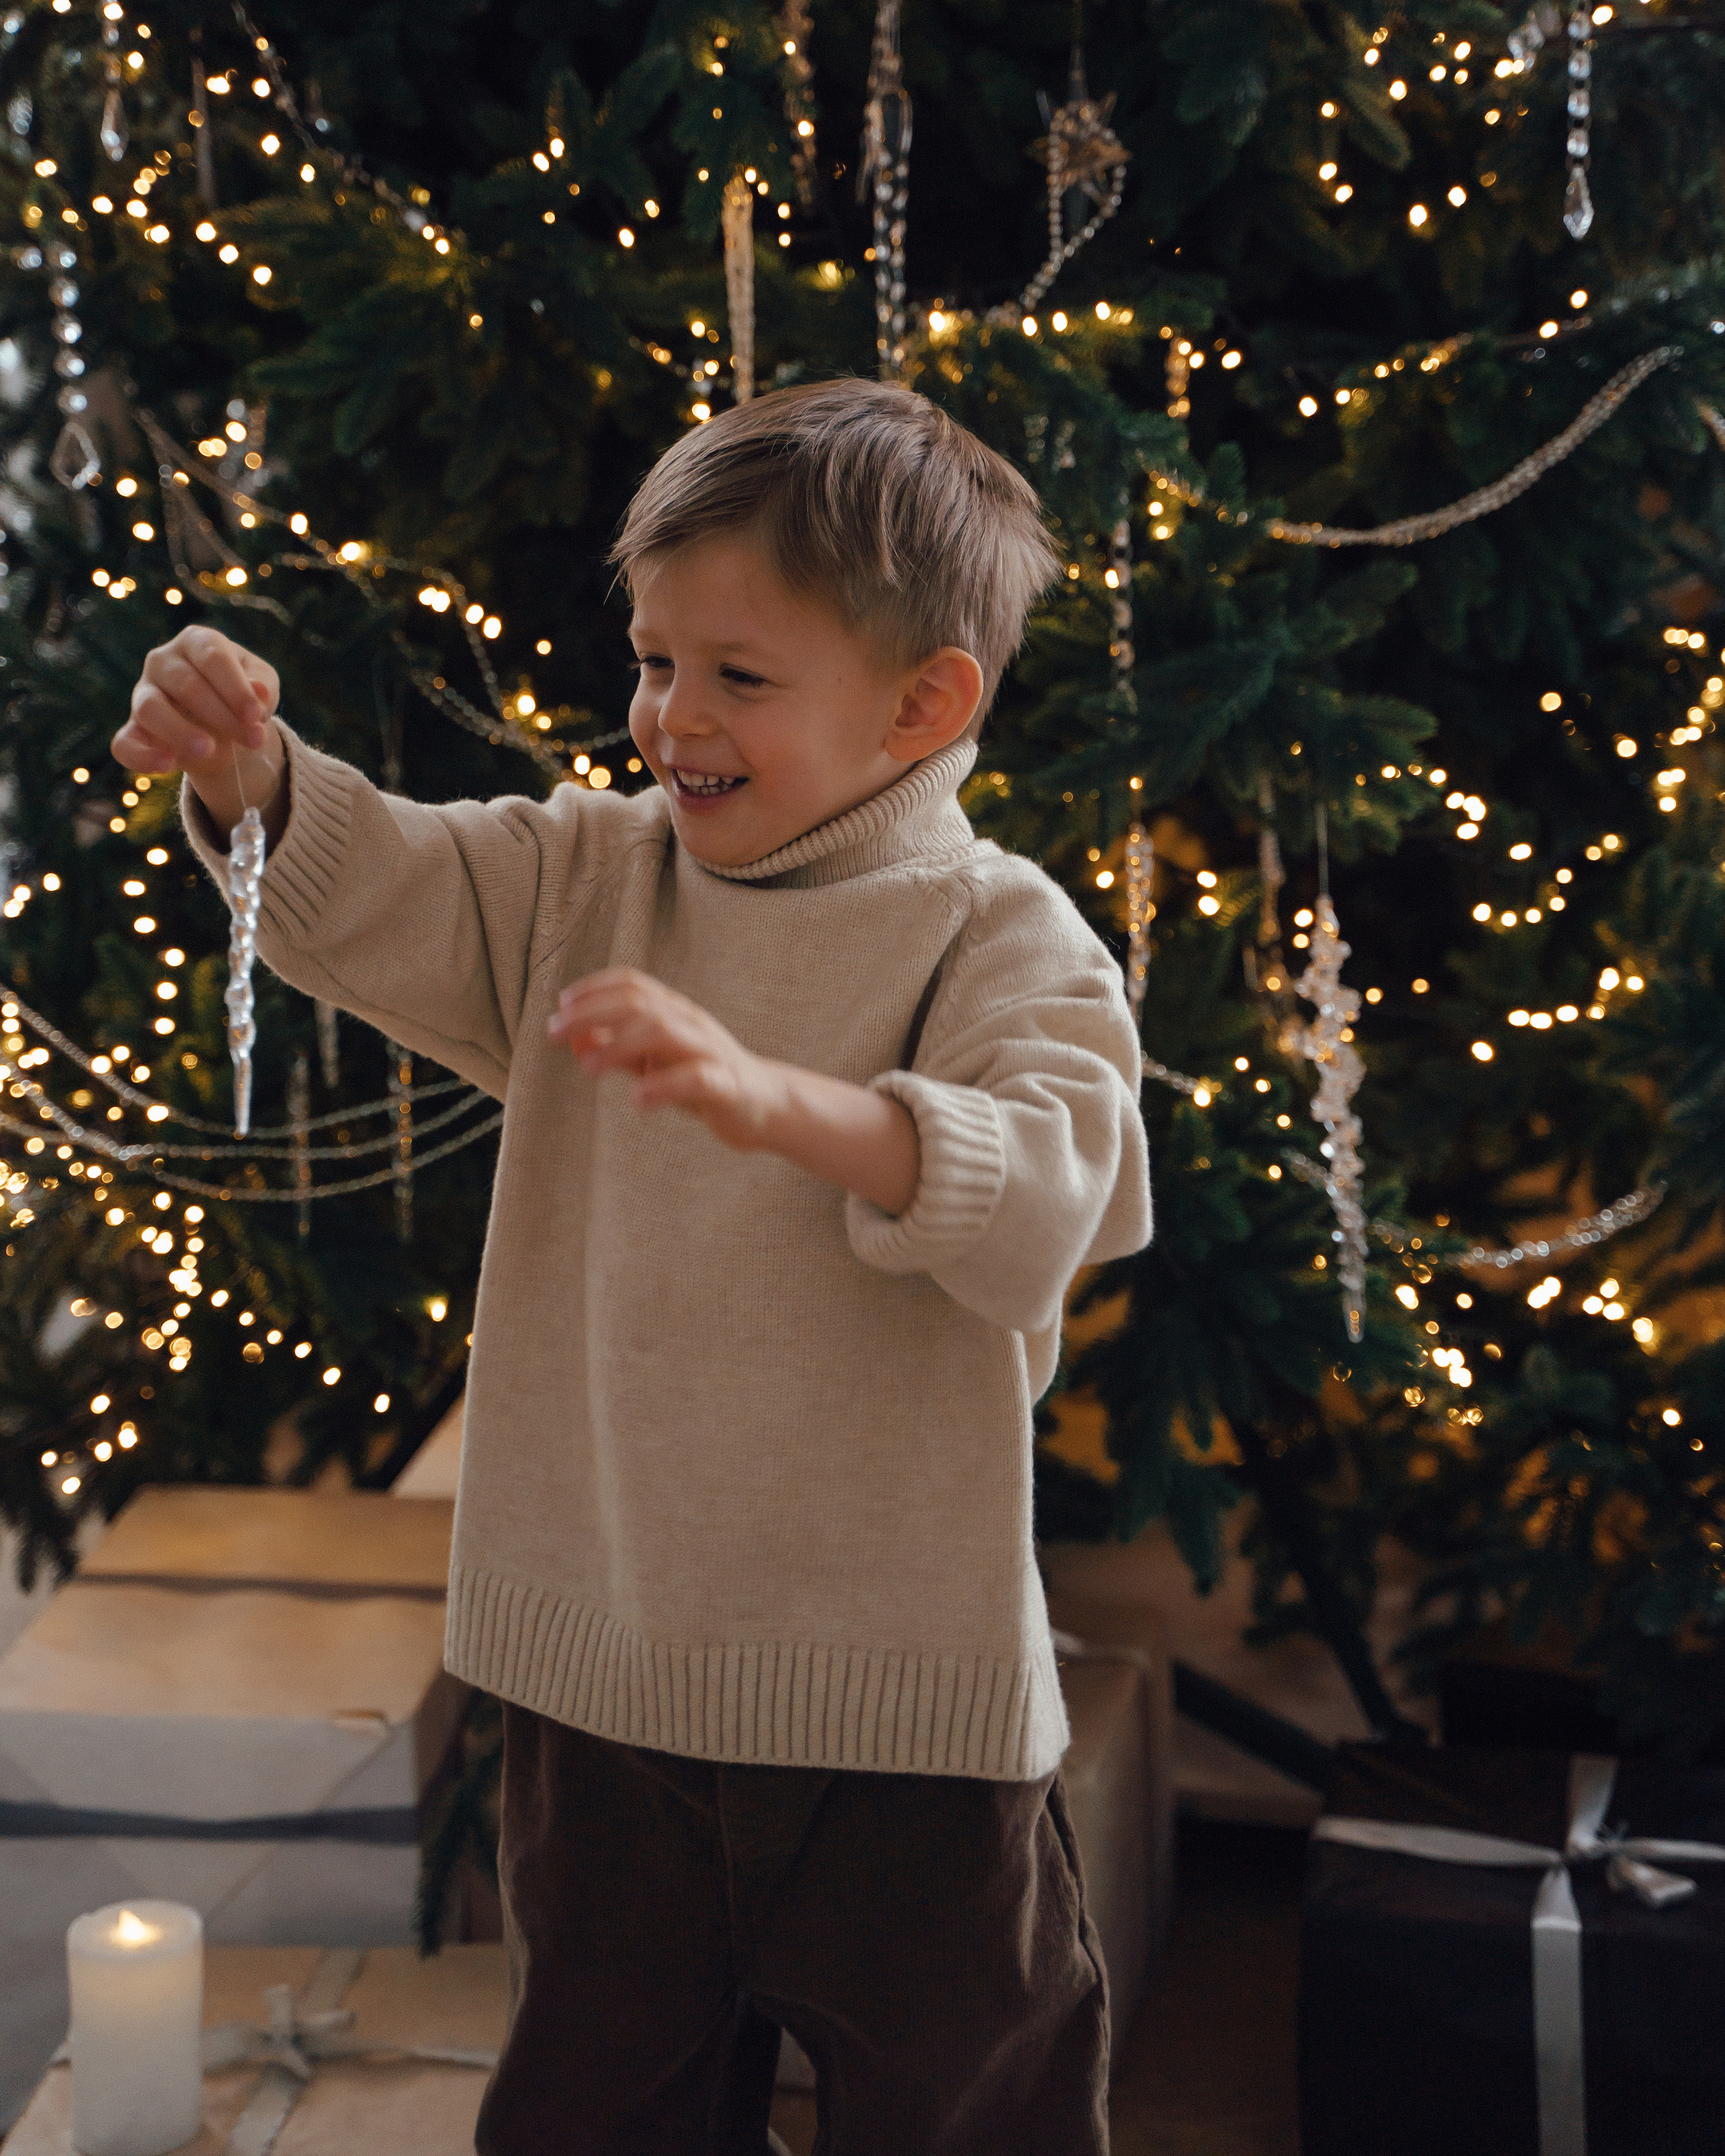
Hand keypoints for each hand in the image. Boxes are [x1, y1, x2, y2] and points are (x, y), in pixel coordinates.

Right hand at [113, 626, 286, 841]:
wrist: (223, 725)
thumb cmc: (241, 694)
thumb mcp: (263, 685)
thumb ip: (263, 687)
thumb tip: (259, 692)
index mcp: (196, 642)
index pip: (212, 657)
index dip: (235, 688)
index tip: (256, 716)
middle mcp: (163, 661)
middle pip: (187, 685)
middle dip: (222, 716)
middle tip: (252, 740)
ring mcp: (143, 694)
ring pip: (150, 708)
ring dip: (180, 731)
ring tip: (208, 750)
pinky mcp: (134, 729)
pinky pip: (125, 743)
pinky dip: (142, 756)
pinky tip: (167, 765)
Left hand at [548, 969, 787, 1150]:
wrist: (765, 1105)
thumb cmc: (703, 1080)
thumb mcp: (655, 1061)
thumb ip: (618, 1050)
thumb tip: (573, 1039)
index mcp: (676, 1011)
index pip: (632, 984)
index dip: (593, 989)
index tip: (559, 1006)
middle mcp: (692, 1022)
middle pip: (638, 1003)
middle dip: (591, 1013)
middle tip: (554, 1033)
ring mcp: (710, 1051)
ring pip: (663, 1032)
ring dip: (618, 1046)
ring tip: (587, 1068)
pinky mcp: (727, 1085)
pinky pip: (695, 1079)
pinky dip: (663, 1086)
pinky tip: (638, 1100)